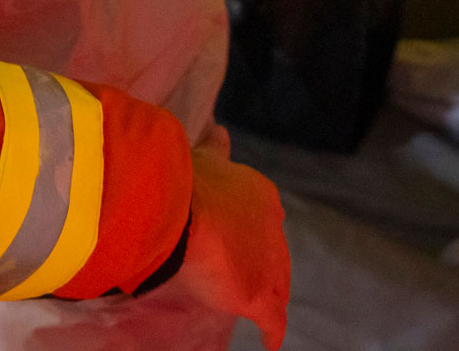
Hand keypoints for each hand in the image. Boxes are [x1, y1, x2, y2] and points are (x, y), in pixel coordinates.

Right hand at [175, 142, 289, 348]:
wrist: (181, 207)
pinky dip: (272, 332)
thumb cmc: (184, 180)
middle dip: (264, 266)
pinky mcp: (260, 296)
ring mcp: (270, 265)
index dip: (251, 235)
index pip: (263, 221)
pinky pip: (272, 320)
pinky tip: (271, 342)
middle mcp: (274, 230)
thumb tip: (220, 129)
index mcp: (262, 196)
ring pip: (277, 286)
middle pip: (274, 255)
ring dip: (270, 297)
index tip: (238, 241)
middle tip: (246, 277)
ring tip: (262, 310)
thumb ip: (216, 149)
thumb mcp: (204, 157)